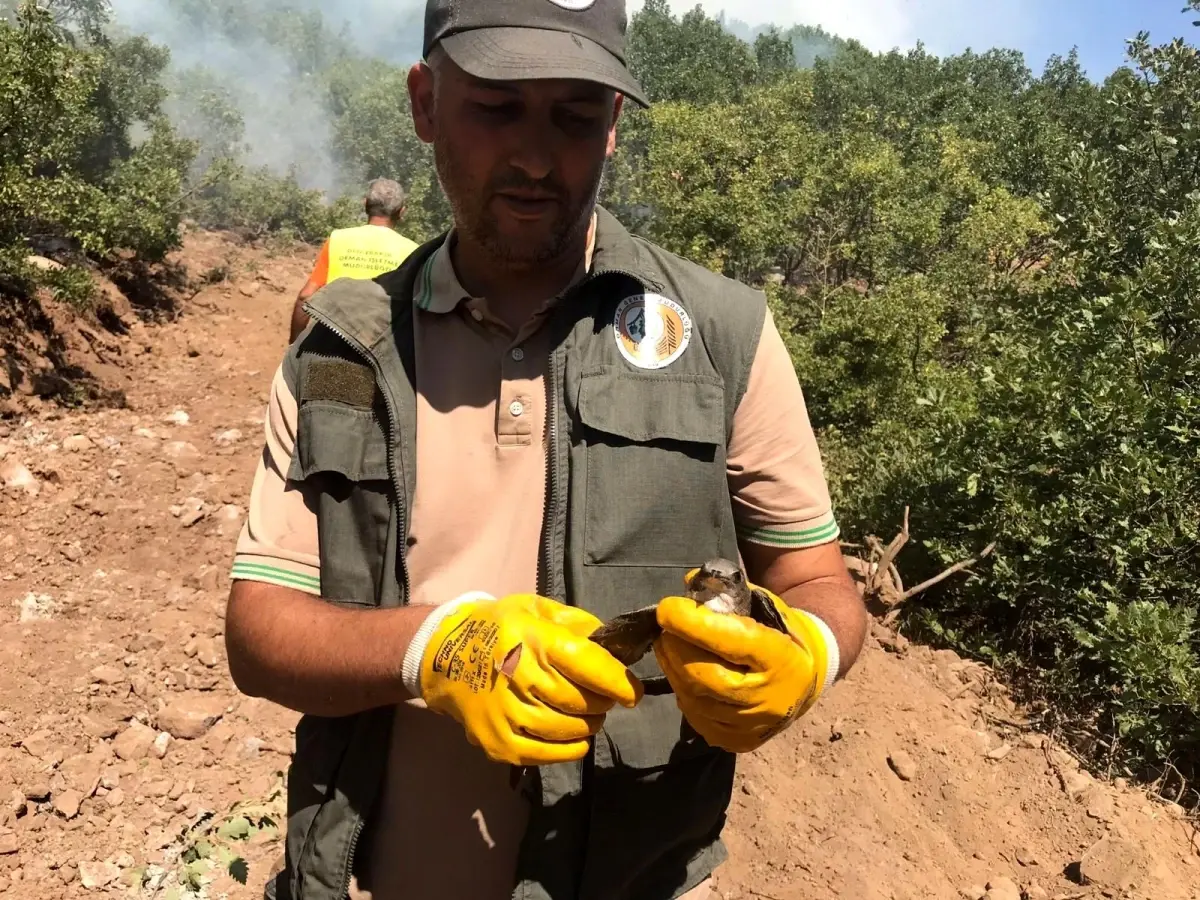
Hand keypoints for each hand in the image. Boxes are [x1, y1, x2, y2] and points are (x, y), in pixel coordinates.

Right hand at [407, 593, 642, 765]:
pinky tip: (577, 737)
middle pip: (581, 700)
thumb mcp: (536, 609)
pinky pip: (547, 755)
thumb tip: (616, 647)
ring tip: (590, 714)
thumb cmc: (498, 628)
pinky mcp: (497, 743)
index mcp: (529, 638)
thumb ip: (578, 625)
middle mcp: (516, 676)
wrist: (442, 656)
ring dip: (590, 724)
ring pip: (568, 730)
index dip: (618, 681)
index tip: (631, 691)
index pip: (587, 664)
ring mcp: (505, 714)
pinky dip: (571, 749)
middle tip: (606, 697)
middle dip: (604, 702)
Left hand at [653, 575, 836, 752]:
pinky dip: (683, 689)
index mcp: (782, 660)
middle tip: (665, 626)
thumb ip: (728, 593)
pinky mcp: (737, 741)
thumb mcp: (764, 604)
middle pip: (704, 675)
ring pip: (693, 697)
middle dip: (675, 646)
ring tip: (669, 644)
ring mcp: (753, 726)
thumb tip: (688, 585)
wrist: (806, 678)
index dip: (694, 624)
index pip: (733, 641)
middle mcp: (770, 700)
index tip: (667, 608)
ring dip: (672, 666)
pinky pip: (695, 715)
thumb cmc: (781, 632)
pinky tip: (683, 670)